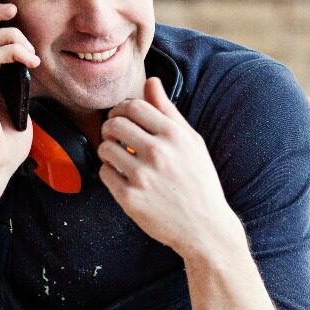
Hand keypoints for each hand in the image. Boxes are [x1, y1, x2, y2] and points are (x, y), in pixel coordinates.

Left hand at [98, 77, 240, 257]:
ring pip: (105, 148)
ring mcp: (142, 176)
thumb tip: (152, 81)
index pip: (132, 106)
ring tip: (118, 157)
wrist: (205, 227)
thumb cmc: (199, 182)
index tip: (120, 117)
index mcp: (173, 135)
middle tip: (114, 136)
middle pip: (114, 124)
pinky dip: (109, 173)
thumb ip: (168, 111)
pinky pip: (105, 174)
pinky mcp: (130, 198)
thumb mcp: (191, 142)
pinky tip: (122, 176)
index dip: (121, 109)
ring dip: (107, 150)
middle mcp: (157, 152)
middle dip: (109, 127)